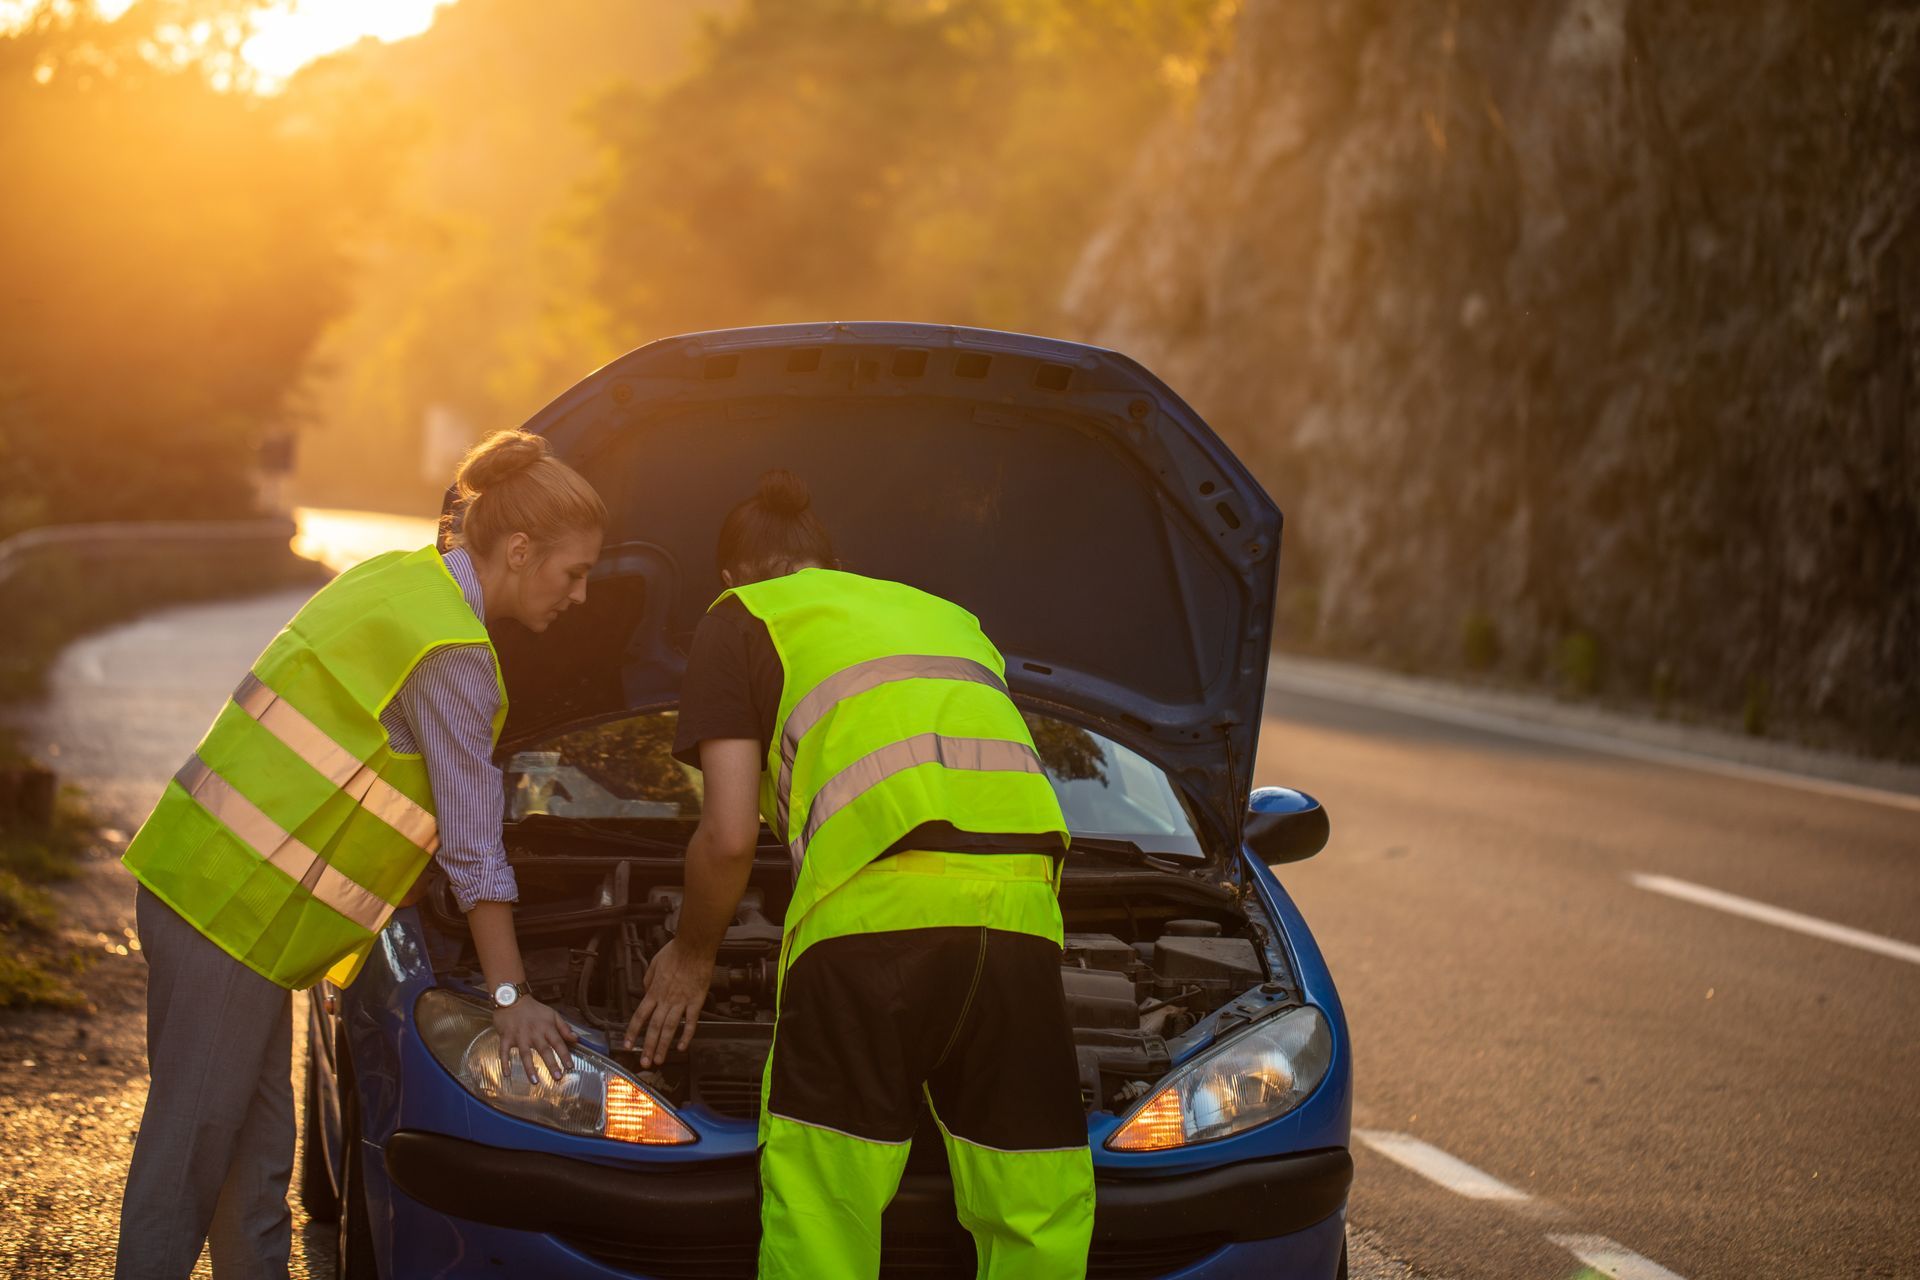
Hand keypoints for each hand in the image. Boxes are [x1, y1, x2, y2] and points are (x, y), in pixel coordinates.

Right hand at [492, 996, 579, 1084]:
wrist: (512, 999)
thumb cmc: (534, 1009)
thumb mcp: (552, 1014)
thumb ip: (564, 1027)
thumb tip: (576, 1039)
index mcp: (546, 1028)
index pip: (558, 1043)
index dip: (565, 1055)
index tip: (570, 1067)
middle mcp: (534, 1033)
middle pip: (544, 1050)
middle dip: (552, 1064)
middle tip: (557, 1077)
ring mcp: (519, 1036)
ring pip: (525, 1054)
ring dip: (530, 1068)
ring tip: (535, 1081)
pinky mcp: (506, 1038)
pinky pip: (504, 1052)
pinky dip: (504, 1062)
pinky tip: (507, 1074)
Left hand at [621, 938, 714, 1067]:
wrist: (694, 946)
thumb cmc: (675, 952)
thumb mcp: (654, 964)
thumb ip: (648, 981)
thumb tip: (647, 991)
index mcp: (654, 992)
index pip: (640, 1016)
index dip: (633, 1032)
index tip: (628, 1045)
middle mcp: (665, 1000)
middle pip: (654, 1028)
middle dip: (648, 1047)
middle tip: (645, 1063)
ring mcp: (681, 1002)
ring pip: (670, 1028)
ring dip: (664, 1046)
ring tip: (660, 1060)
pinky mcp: (696, 1001)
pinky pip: (691, 1022)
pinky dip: (686, 1035)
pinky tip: (682, 1047)